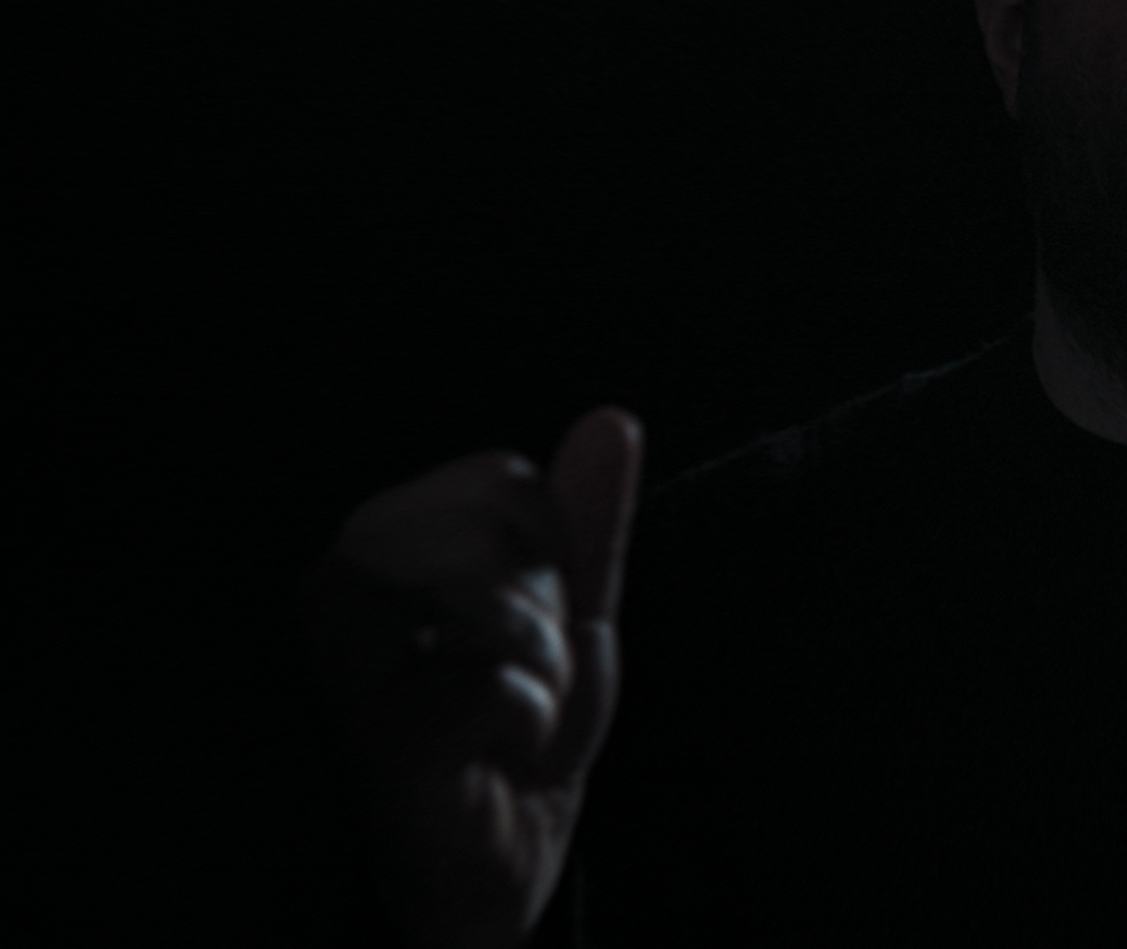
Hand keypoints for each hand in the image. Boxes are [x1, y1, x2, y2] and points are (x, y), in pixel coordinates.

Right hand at [302, 408, 641, 948]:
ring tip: (513, 711)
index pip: (500, 478)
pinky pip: (492, 679)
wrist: (487, 874)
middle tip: (524, 677)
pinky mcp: (375, 737)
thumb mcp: (570, 619)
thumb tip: (611, 421)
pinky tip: (501, 749)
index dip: (547, 545)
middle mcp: (346, 590)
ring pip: (491, 594)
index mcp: (391, 548)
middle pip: (496, 527)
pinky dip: (530, 716)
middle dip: (550, 610)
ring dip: (539, 662)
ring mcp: (349, 663)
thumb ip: (587, 521)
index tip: (532, 619)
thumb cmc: (509, 740)